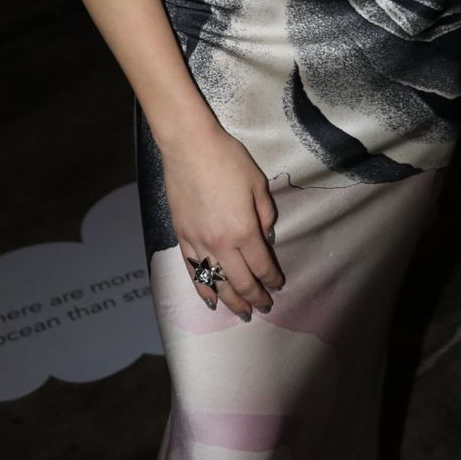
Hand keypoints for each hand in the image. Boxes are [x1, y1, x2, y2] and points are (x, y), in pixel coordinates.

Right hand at [160, 121, 283, 320]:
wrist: (189, 147)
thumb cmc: (227, 160)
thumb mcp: (257, 183)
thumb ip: (265, 214)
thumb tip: (265, 237)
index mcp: (244, 230)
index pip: (262, 265)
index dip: (272, 279)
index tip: (278, 285)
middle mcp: (221, 243)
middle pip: (241, 281)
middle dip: (255, 297)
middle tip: (264, 307)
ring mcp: (198, 243)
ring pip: (216, 283)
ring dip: (231, 301)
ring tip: (242, 313)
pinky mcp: (182, 237)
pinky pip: (193, 272)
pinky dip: (202, 290)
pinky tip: (210, 301)